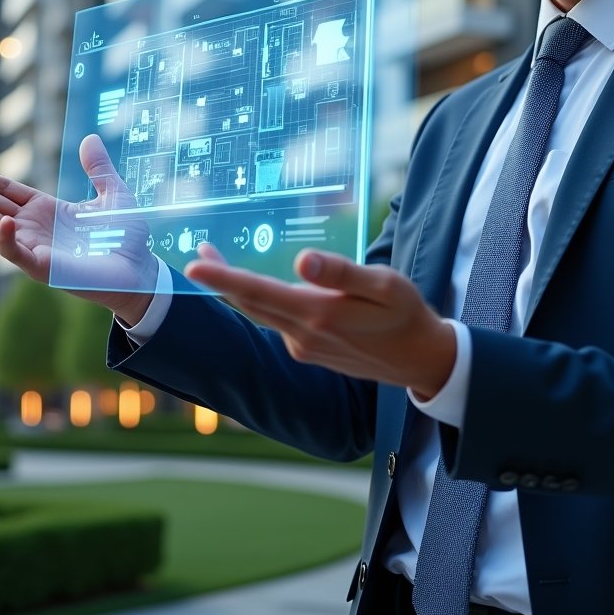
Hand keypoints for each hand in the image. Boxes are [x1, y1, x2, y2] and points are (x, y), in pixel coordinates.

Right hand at [0, 134, 158, 323]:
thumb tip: (91, 137)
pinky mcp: (43, 268)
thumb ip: (99, 168)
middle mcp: (34, 229)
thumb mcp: (113, 194)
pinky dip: (6, 239)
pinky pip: (17, 254)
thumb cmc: (127, 237)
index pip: (5, 192)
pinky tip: (0, 222)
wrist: (142, 270)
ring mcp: (35, 248)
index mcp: (47, 210)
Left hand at [184, 245, 456, 398]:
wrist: (419, 359)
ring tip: (216, 261)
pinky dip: (261, 302)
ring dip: (236, 289)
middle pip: (250, 304)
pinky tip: (265, 287)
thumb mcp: (384, 285)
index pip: (260, 292)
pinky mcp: (308, 351)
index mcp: (319, 314)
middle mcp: (303, 335)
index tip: (194, 267)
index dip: (224, 278)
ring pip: (260, 313)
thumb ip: (341, 273)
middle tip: (196, 255)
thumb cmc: (405, 314)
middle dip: (219, 280)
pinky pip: (277, 322)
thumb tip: (303, 260)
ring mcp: (303, 346)